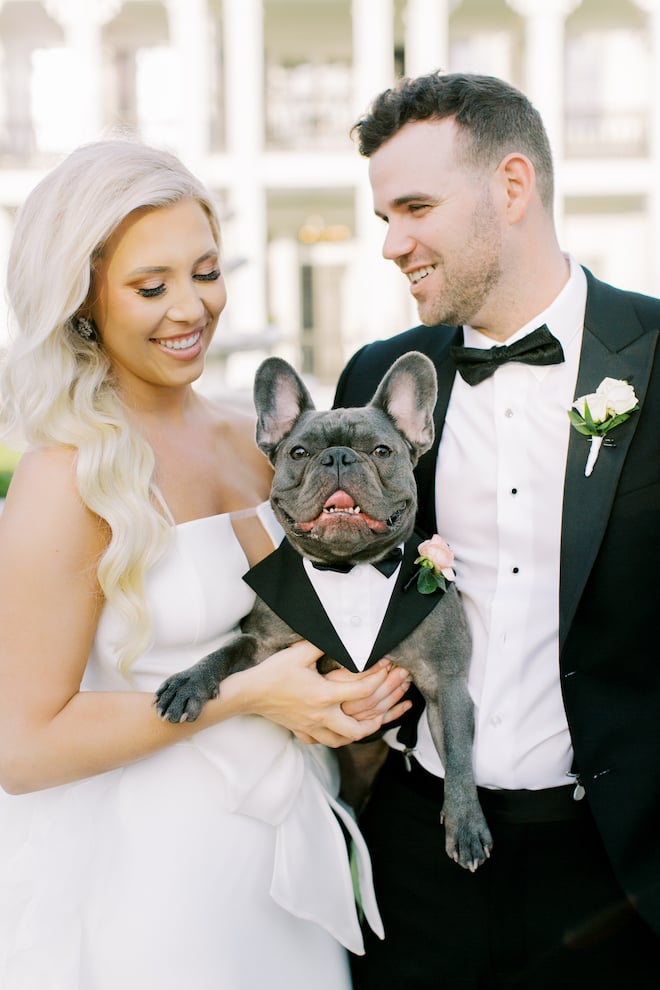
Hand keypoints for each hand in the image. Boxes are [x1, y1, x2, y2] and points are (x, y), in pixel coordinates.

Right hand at [236, 641, 406, 747]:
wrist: (249, 693)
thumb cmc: (274, 672)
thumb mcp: (300, 652)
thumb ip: (324, 644)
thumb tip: (343, 634)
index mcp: (324, 695)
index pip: (362, 691)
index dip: (378, 677)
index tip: (386, 667)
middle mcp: (321, 716)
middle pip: (357, 729)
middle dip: (375, 720)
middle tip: (383, 707)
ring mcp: (311, 726)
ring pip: (341, 741)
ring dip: (355, 733)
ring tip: (365, 723)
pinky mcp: (301, 731)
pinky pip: (321, 741)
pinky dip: (332, 737)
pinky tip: (335, 729)